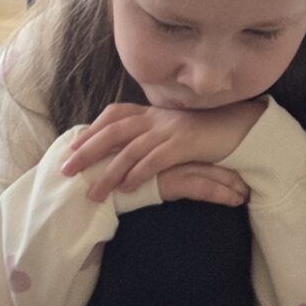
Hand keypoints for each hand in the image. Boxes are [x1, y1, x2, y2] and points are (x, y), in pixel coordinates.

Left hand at [60, 100, 266, 201]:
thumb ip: (149, 136)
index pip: (114, 115)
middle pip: (113, 131)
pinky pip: (156, 159)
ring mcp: (170, 129)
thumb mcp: (171, 130)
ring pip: (131, 150)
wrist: (239, 128)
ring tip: (94, 193)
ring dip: (109, 172)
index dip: (92, 130)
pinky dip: (139, 173)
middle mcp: (157, 118)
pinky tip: (127, 189)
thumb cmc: (203, 134)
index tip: (72, 145)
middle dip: (87, 151)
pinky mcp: (184, 144)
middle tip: (66, 169)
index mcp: (152, 112)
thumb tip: (123, 150)